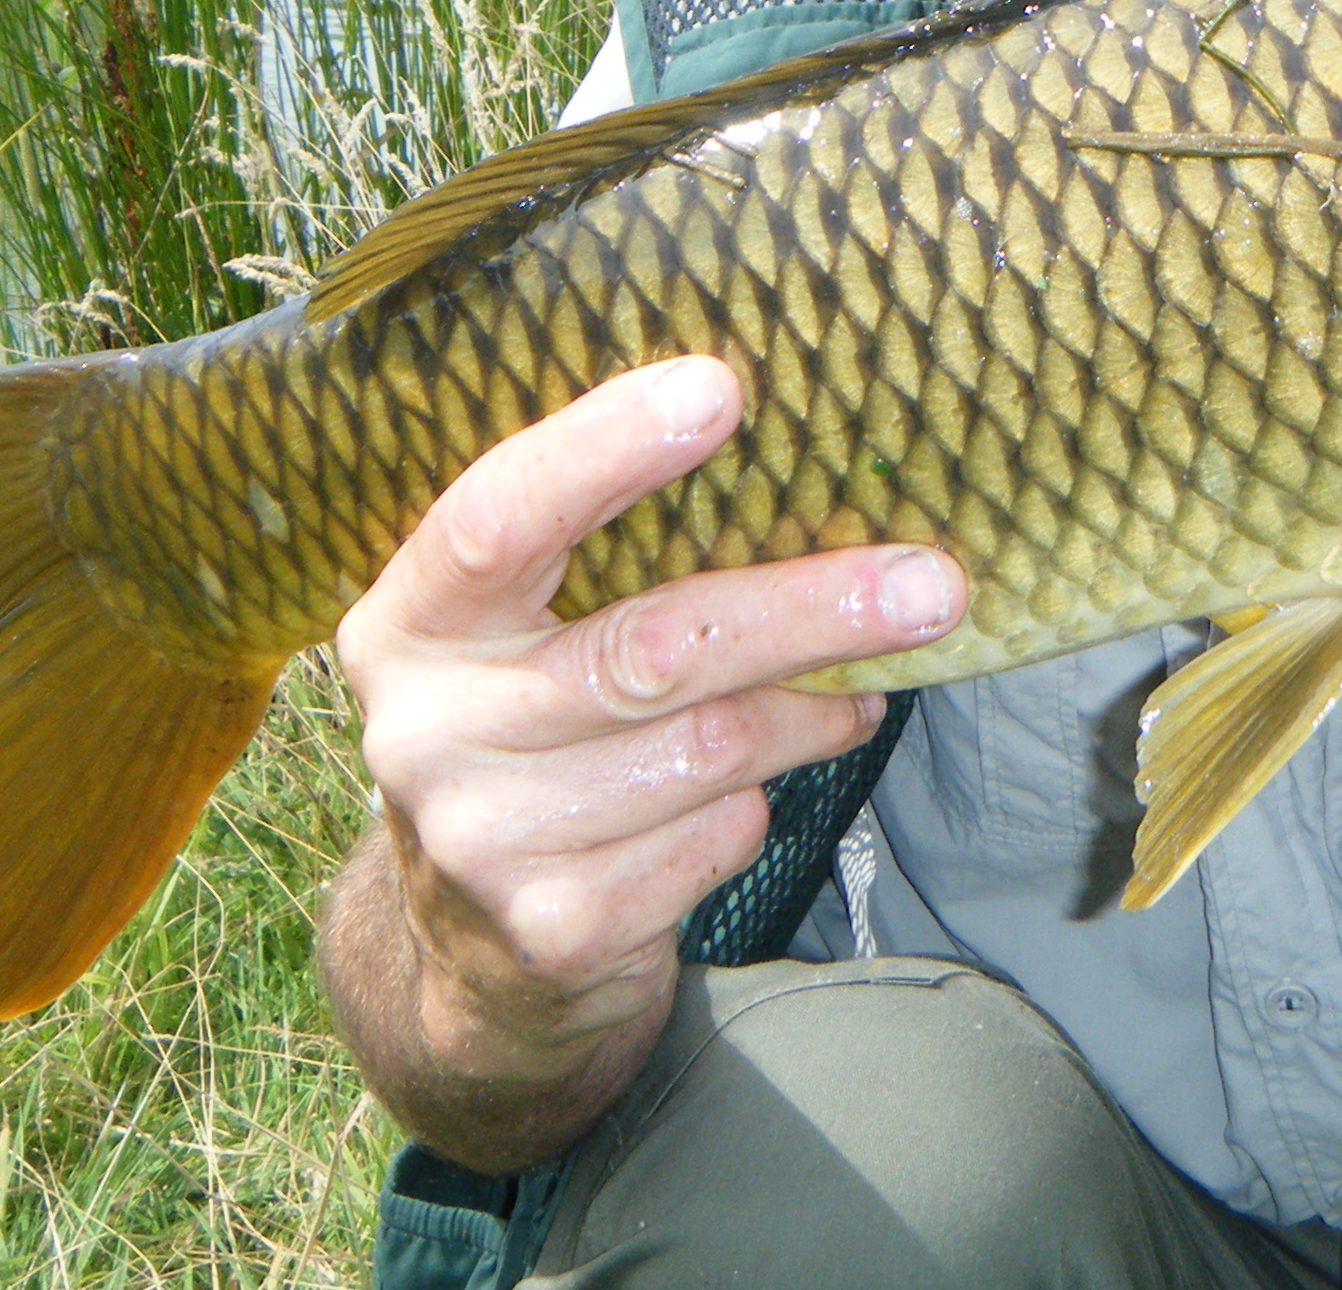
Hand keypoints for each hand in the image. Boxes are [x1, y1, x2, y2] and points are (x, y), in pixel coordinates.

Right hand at [331, 356, 967, 1080]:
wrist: (474, 952)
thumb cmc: (538, 728)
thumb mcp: (525, 633)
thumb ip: (600, 553)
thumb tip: (799, 459)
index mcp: (410, 621)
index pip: (495, 517)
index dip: (602, 450)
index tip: (721, 389)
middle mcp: (426, 730)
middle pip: (650, 648)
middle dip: (809, 607)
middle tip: (931, 584)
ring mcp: (485, 841)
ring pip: (711, 745)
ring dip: (812, 711)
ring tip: (856, 690)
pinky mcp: (556, 930)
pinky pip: (719, 836)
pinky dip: (760, 804)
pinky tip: (752, 790)